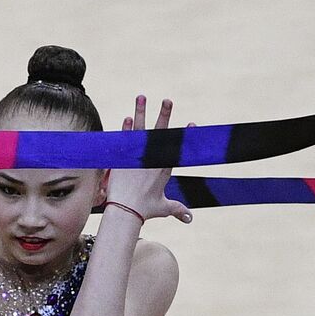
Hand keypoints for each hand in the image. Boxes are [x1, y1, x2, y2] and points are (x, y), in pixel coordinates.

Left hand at [104, 96, 193, 224]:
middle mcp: (151, 159)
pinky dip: (126, 128)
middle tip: (167, 100)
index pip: (175, 148)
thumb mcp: (164, 207)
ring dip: (140, 112)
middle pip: (160, 133)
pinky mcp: (123, 157)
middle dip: (164, 115)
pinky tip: (128, 117)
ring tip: (141, 97)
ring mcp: (137, 156)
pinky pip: (125, 139)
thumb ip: (177, 209)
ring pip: (140, 130)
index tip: (191, 124)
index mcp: (163, 168)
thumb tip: (189, 219)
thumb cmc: (145, 210)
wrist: (125, 211)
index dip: (184, 135)